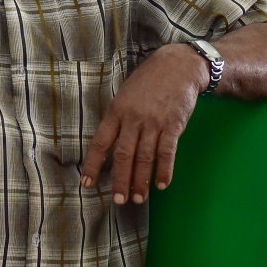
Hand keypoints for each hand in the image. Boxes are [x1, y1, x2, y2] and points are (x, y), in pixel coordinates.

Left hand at [79, 43, 207, 204]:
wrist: (178, 66)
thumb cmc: (149, 80)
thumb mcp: (126, 94)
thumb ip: (119, 118)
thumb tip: (110, 144)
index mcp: (117, 111)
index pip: (101, 142)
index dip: (93, 164)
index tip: (87, 183)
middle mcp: (133, 118)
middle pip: (123, 154)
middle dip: (120, 180)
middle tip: (118, 200)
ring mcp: (154, 122)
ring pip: (145, 157)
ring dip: (141, 180)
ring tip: (138, 199)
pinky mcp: (173, 125)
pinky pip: (167, 152)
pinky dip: (164, 170)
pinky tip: (162, 184)